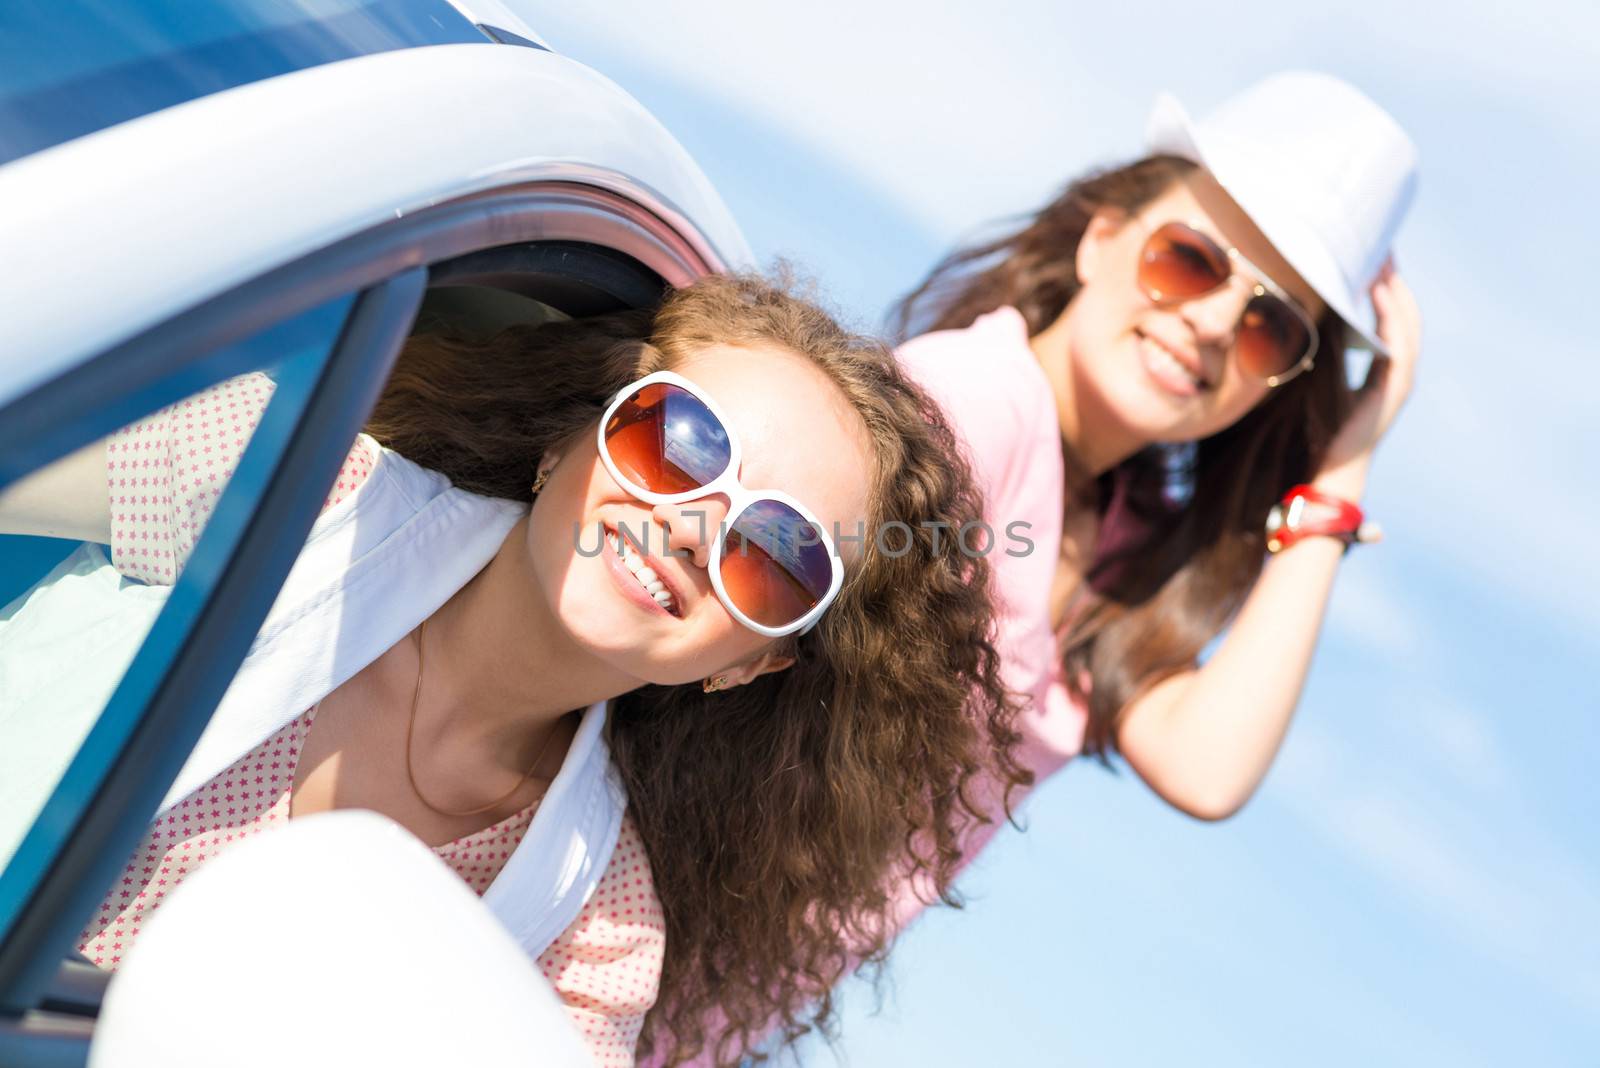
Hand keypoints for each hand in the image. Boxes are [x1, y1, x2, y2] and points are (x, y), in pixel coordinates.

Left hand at [1314, 261, 1420, 497]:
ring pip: (1407, 321)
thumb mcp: (1326, 379)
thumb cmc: (1325, 427)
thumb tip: (1311, 322)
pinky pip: (1400, 341)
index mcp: (1385, 365)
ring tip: (1382, 259)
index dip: (1384, 285)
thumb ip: (1329, 353)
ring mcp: (1402, 377)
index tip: (1371, 255)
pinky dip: (1391, 314)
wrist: (1333, 466)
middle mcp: (1399, 368)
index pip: (1391, 315)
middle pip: (1404, 310)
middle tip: (1380, 245)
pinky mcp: (1396, 386)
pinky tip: (1379, 291)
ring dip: (1395, 288)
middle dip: (1393, 277)